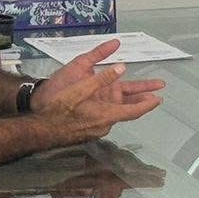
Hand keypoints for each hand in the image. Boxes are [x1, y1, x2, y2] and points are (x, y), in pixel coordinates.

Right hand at [30, 39, 165, 119]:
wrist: (39, 129)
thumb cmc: (57, 108)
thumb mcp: (79, 89)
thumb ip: (101, 79)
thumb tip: (121, 68)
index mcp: (105, 114)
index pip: (133, 110)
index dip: (147, 104)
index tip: (159, 98)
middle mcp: (104, 124)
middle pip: (126, 111)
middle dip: (141, 101)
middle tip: (156, 93)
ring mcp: (96, 128)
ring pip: (116, 112)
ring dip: (126, 103)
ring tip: (139, 94)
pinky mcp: (89, 128)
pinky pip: (105, 116)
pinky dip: (113, 107)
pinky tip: (110, 100)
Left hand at [50, 157, 167, 197]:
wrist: (45, 172)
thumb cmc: (65, 197)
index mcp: (111, 182)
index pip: (136, 180)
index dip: (149, 180)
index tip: (161, 179)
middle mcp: (108, 167)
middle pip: (133, 168)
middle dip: (146, 171)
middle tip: (159, 173)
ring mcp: (100, 156)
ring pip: (123, 158)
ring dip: (135, 163)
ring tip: (143, 168)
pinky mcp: (91, 149)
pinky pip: (111, 151)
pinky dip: (119, 156)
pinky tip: (120, 157)